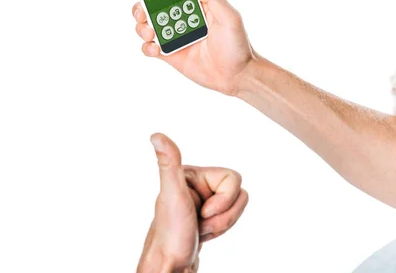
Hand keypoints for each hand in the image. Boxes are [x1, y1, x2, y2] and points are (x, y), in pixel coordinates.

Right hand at [132, 0, 254, 95]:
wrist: (237, 76)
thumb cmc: (237, 46)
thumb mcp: (230, 16)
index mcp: (196, 7)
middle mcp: (183, 20)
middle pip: (154, 8)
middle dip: (143, 6)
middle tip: (142, 11)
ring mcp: (176, 37)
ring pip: (149, 27)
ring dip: (142, 26)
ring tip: (150, 32)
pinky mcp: (171, 55)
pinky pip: (151, 48)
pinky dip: (147, 47)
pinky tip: (156, 49)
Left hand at [137, 133, 248, 272]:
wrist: (169, 267)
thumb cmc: (169, 235)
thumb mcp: (172, 195)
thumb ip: (169, 164)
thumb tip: (156, 136)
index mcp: (192, 174)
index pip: (234, 179)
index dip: (224, 200)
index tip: (201, 211)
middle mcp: (197, 184)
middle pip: (238, 193)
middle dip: (224, 215)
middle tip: (200, 222)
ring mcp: (203, 200)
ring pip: (237, 207)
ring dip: (223, 224)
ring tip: (200, 230)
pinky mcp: (206, 215)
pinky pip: (230, 217)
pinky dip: (221, 229)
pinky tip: (202, 234)